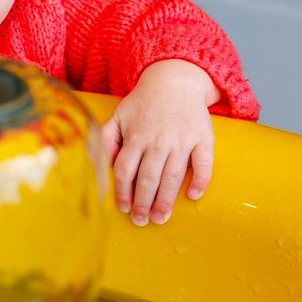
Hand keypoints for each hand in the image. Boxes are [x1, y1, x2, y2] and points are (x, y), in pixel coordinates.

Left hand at [101, 60, 219, 225]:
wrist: (175, 81)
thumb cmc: (143, 103)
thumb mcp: (118, 116)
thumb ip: (105, 139)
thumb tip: (98, 163)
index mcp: (136, 137)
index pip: (125, 170)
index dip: (123, 191)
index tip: (123, 208)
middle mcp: (158, 140)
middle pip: (148, 177)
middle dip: (143, 202)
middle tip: (141, 221)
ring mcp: (182, 140)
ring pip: (173, 175)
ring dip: (166, 199)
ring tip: (160, 217)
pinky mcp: (203, 139)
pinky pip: (204, 164)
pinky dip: (200, 180)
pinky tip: (192, 196)